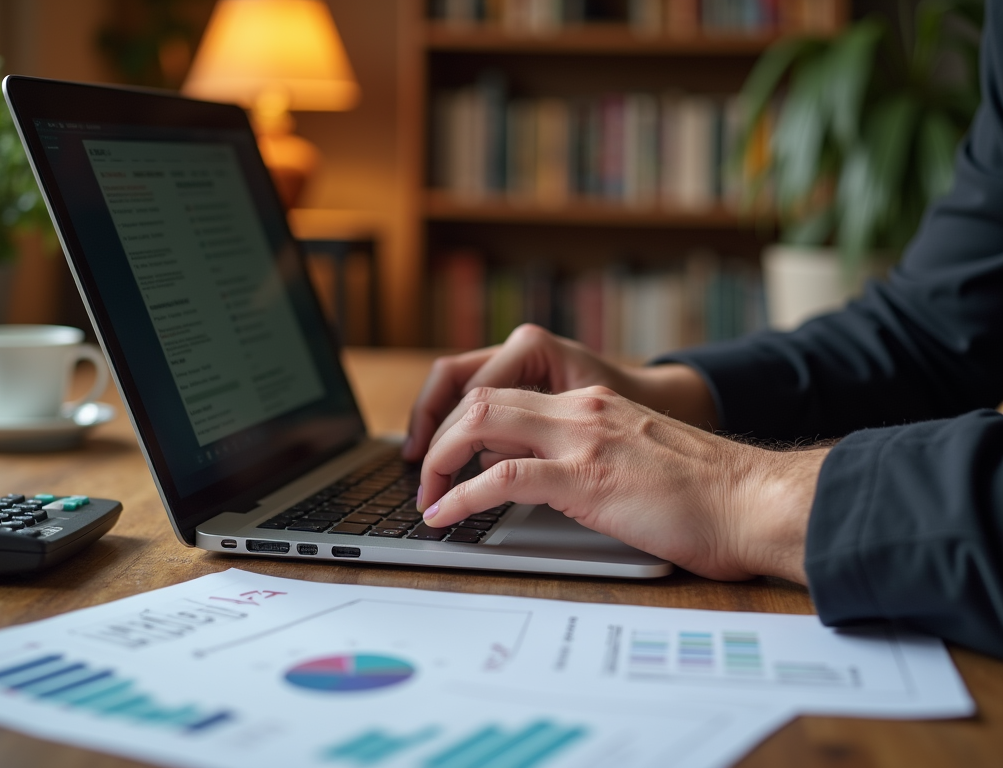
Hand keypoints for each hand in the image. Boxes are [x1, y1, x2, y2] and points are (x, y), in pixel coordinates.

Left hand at [417, 385, 827, 582]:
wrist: (757, 502)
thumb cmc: (711, 496)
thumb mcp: (642, 462)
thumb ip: (598, 460)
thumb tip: (558, 486)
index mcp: (596, 407)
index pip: (510, 396)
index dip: (467, 423)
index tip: (449, 457)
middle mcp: (583, 411)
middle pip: (484, 399)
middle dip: (441, 434)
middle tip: (425, 475)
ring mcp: (583, 439)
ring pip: (483, 423)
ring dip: (441, 460)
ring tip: (426, 496)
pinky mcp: (586, 477)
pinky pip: (502, 477)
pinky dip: (462, 495)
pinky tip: (444, 516)